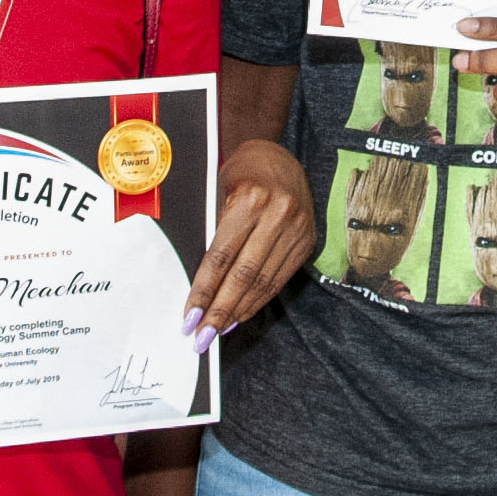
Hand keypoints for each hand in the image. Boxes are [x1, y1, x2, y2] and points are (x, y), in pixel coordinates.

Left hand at [186, 140, 314, 341]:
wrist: (279, 158)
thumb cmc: (242, 173)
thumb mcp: (221, 194)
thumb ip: (217, 234)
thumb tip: (203, 287)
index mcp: (251, 199)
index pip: (221, 257)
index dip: (204, 291)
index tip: (189, 317)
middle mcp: (278, 214)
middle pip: (244, 275)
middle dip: (220, 311)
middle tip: (201, 337)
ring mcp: (297, 229)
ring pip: (263, 282)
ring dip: (238, 311)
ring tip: (217, 331)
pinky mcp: (307, 241)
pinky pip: (279, 279)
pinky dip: (258, 300)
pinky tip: (241, 314)